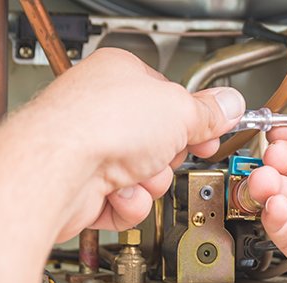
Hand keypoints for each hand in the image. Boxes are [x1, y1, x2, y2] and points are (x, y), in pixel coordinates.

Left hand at [0, 48, 244, 240]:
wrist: (56, 171)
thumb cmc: (99, 125)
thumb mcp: (179, 110)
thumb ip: (209, 112)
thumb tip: (229, 105)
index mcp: (120, 75)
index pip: (169, 97)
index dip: (194, 118)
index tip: (211, 131)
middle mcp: (101, 110)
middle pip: (160, 140)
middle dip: (168, 155)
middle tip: (166, 152)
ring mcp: (90, 150)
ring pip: (146, 176)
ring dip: (150, 182)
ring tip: (136, 174)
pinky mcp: (83, 188)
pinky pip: (126, 202)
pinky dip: (129, 204)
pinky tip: (118, 193)